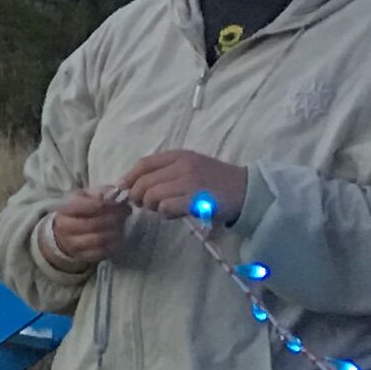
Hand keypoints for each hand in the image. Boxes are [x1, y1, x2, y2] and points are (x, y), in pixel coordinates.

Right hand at [41, 190, 129, 268]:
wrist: (63, 232)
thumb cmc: (78, 211)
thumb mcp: (84, 196)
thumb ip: (99, 193)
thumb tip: (115, 194)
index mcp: (65, 210)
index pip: (84, 206)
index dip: (105, 204)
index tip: (120, 203)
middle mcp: (65, 228)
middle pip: (93, 224)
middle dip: (114, 218)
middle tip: (126, 212)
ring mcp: (72, 244)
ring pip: (98, 239)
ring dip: (115, 231)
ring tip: (122, 223)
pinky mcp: (82, 256)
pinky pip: (101, 252)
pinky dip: (113, 244)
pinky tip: (118, 235)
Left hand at [117, 149, 251, 226]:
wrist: (246, 190)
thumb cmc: (214, 181)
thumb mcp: (189, 167)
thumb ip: (164, 172)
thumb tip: (133, 184)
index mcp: (179, 155)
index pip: (143, 164)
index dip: (129, 177)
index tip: (124, 189)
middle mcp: (182, 165)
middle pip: (143, 182)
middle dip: (138, 196)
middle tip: (145, 205)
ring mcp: (189, 182)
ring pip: (152, 196)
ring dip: (152, 206)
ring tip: (163, 209)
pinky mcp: (195, 199)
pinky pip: (166, 208)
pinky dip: (165, 214)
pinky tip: (175, 214)